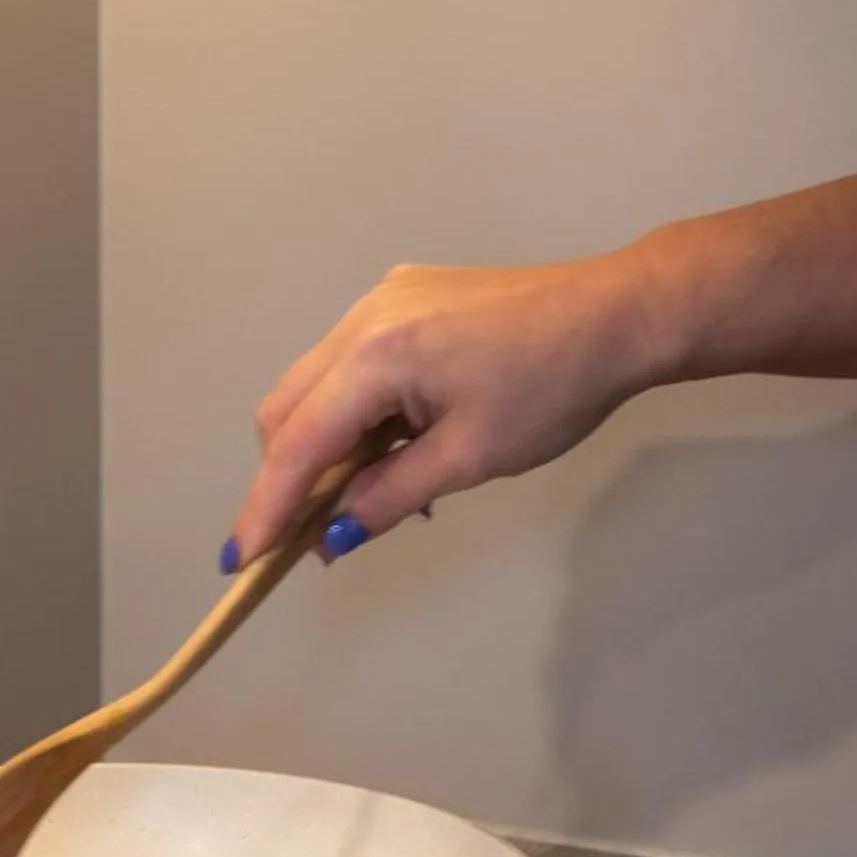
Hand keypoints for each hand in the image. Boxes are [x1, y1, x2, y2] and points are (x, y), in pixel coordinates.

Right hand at [225, 248, 676, 566]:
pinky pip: (352, 364)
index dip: (266, 507)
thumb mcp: (469, 459)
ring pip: (316, 386)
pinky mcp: (405, 297)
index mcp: (376, 356)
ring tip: (374, 495)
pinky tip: (398, 447)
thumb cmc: (553, 389)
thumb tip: (332, 536)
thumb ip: (389, 497)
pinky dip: (356, 412)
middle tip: (312, 535)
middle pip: (287, 409)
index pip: (298, 444)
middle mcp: (364, 318)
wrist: (615, 315)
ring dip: (326, 446)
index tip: (240, 559)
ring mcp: (383, 300)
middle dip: (288, 477)